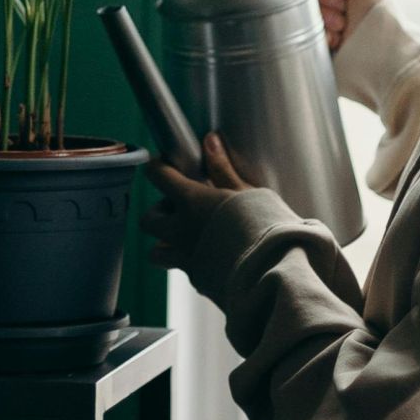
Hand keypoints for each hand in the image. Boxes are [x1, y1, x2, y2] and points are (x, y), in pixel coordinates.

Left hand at [141, 133, 254, 270]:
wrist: (271, 269)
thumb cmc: (263, 224)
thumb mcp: (247, 191)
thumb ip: (223, 169)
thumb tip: (210, 140)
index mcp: (192, 201)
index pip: (159, 176)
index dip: (157, 168)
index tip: (161, 166)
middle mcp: (180, 229)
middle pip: (148, 218)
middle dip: (159, 211)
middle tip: (181, 208)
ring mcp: (186, 257)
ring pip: (156, 252)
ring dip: (164, 243)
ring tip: (186, 238)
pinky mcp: (197, 279)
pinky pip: (183, 268)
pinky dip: (190, 262)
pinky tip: (210, 257)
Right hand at [298, 0, 387, 52]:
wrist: (380, 39)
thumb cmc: (377, 5)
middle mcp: (327, 2)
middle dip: (326, 5)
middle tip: (344, 10)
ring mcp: (323, 23)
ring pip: (305, 17)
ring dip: (326, 21)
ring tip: (343, 26)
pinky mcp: (321, 42)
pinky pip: (307, 36)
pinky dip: (323, 37)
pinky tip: (338, 38)